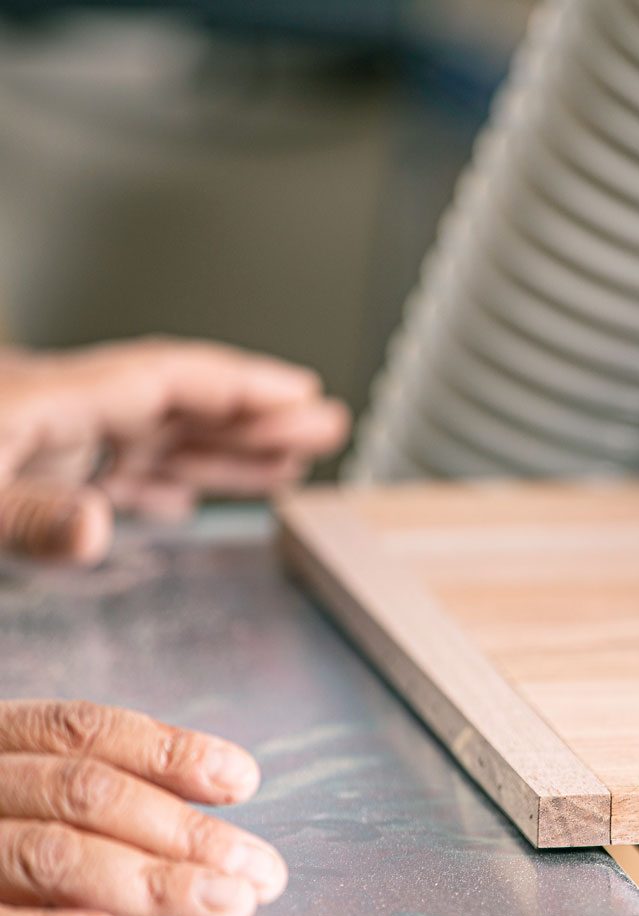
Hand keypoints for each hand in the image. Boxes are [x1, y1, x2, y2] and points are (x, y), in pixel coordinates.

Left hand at [0, 338, 348, 563]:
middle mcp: (52, 415)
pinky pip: (109, 473)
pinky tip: (183, 503)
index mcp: (43, 402)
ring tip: (287, 468)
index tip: (307, 396)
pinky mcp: (24, 473)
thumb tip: (93, 530)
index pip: (168, 381)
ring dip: (221, 453)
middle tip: (327, 429)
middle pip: (176, 406)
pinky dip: (160, 485)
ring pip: (150, 440)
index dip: (244, 387)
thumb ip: (29, 512)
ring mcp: (39, 443)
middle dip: (257, 418)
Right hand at [0, 700, 285, 915]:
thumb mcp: (15, 788)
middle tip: (258, 874)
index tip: (241, 779)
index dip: (168, 752)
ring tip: (222, 907)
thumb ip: (86, 785)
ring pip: (46, 853)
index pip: (82, 731)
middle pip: (82, 794)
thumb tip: (223, 783)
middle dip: (184, 834)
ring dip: (147, 883)